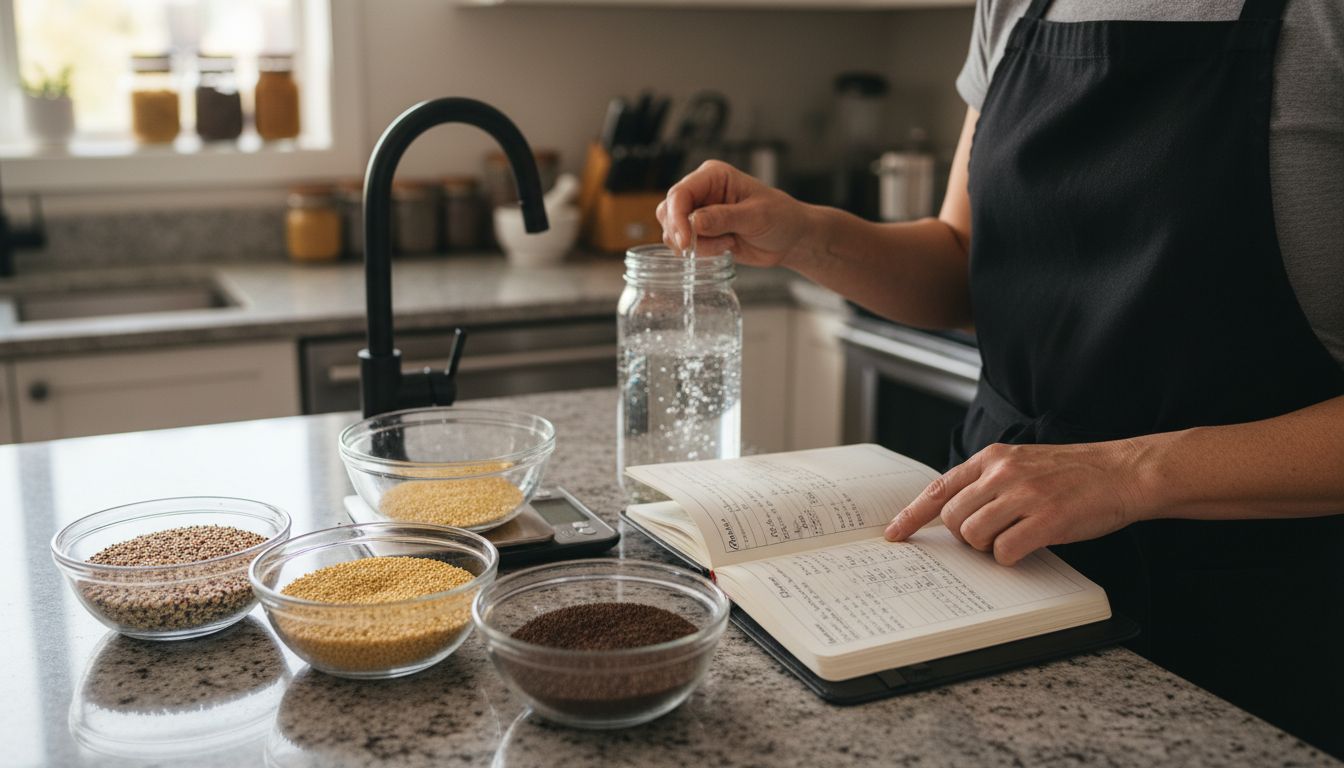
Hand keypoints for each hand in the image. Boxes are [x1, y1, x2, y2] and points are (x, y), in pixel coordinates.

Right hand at [656, 160, 815, 267]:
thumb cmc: (780, 218)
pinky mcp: (700, 233)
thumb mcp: (757, 216)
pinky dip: (700, 253)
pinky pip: (684, 245)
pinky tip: (726, 247)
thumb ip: (724, 218)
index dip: (677, 218)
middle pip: (668, 211)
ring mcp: (698, 212)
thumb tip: (694, 222)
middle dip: (683, 234)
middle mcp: (701, 191)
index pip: (680, 194)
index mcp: (713, 176)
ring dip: (696, 245)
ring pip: (672, 231)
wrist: (790, 238)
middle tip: (709, 247)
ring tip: (727, 243)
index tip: (686, 242)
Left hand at [883, 440, 1150, 564]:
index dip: (911, 515)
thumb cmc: (1075, 473)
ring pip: (974, 536)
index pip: (938, 489)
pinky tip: (1029, 546)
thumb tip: (957, 513)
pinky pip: (1005, 552)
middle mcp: (1002, 473)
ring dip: (988, 547)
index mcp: (993, 459)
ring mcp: (1024, 495)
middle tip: (990, 536)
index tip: (894, 534)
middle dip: (964, 537)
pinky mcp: (1046, 520)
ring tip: (1015, 537)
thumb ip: (989, 481)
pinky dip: (1011, 557)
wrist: (1123, 471)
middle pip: (953, 519)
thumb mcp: (1023, 464)